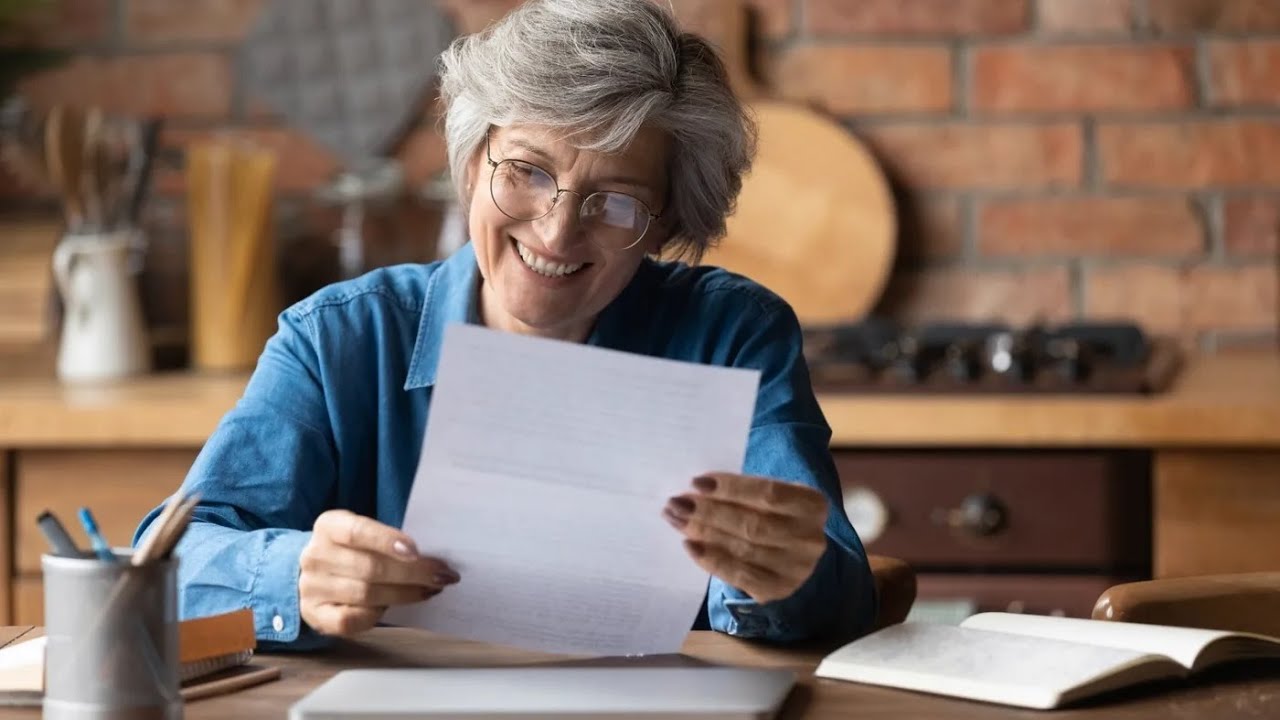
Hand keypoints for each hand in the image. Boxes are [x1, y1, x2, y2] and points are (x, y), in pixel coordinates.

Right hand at [299, 509, 459, 635]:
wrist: (313, 574)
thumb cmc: (353, 550)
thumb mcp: (364, 535)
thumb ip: (389, 541)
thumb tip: (431, 556)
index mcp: (329, 526)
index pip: (358, 532)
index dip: (387, 541)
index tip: (416, 552)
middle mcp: (316, 555)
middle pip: (369, 568)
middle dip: (412, 573)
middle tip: (442, 576)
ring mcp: (312, 587)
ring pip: (365, 595)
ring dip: (404, 594)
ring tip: (429, 590)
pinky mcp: (315, 614)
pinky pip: (350, 620)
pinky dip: (376, 615)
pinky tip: (394, 607)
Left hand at [663, 473, 826, 603]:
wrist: (791, 553)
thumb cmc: (772, 515)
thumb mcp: (769, 497)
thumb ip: (742, 492)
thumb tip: (696, 490)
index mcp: (812, 505)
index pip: (769, 493)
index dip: (731, 488)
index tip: (695, 482)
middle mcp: (810, 539)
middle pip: (753, 524)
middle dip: (709, 513)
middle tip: (677, 503)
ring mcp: (797, 569)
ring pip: (743, 549)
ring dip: (704, 534)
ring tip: (676, 520)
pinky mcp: (778, 590)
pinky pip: (739, 576)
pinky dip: (711, 560)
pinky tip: (690, 546)